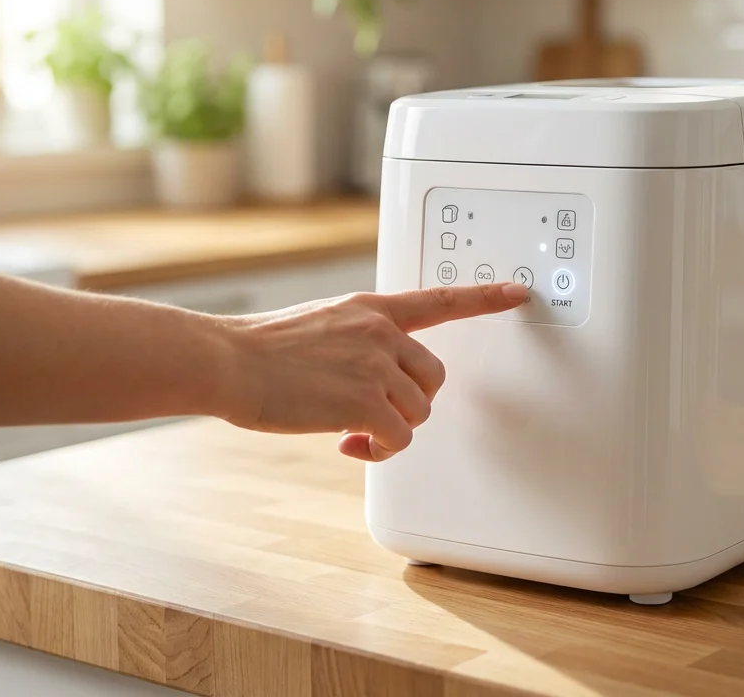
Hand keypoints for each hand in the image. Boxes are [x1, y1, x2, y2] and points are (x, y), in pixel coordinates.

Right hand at [219, 283, 527, 460]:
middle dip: (408, 403)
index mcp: (370, 309)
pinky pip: (398, 438)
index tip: (517, 293)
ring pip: (417, 412)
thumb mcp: (320, 325)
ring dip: (389, 430)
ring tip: (349, 430)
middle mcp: (380, 332)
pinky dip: (379, 450)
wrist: (226, 360)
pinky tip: (347, 444)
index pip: (440, 299)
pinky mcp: (365, 401)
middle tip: (368, 415)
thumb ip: (357, 340)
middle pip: (432, 378)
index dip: (484, 299)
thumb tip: (375, 377)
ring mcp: (375, 365)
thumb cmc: (260, 351)